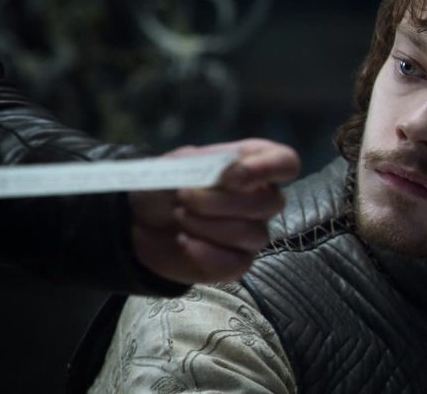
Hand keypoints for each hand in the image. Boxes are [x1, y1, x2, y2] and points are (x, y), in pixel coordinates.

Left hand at [129, 138, 299, 284]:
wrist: (140, 221)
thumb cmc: (167, 184)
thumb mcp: (181, 164)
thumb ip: (209, 165)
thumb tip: (231, 177)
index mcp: (254, 164)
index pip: (286, 163)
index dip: (268, 168)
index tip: (232, 177)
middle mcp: (262, 199)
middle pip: (270, 203)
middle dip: (221, 201)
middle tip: (183, 197)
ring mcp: (253, 233)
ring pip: (253, 234)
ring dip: (208, 225)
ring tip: (179, 216)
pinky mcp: (237, 262)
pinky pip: (236, 263)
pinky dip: (205, 252)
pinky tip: (184, 241)